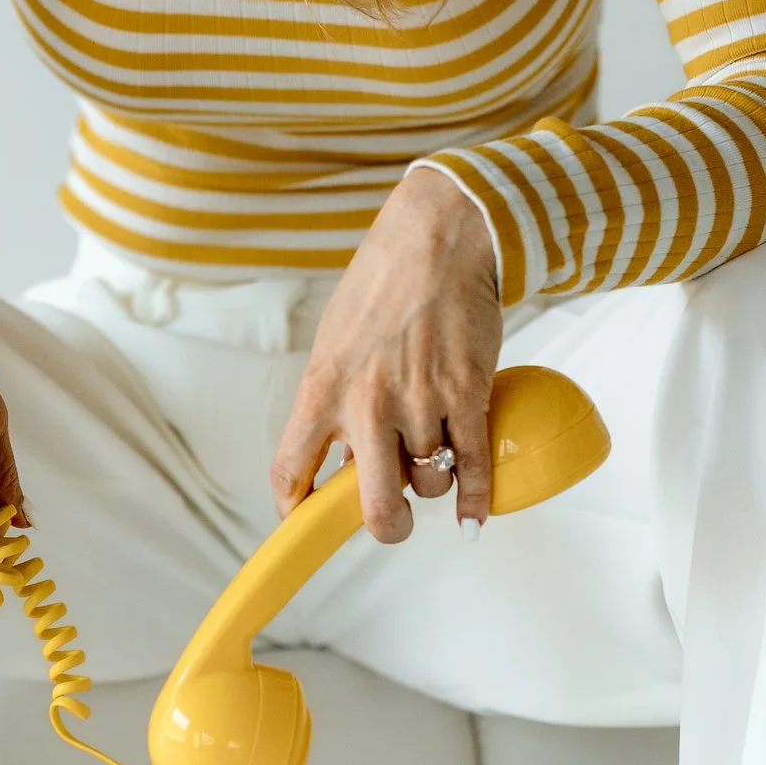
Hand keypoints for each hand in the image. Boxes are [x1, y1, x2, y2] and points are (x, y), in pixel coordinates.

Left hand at [272, 168, 500, 542]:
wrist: (438, 238)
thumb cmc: (382, 287)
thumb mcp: (334, 345)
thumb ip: (334, 402)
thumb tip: (344, 457)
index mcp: (321, 390)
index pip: (290, 471)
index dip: (295, 509)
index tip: (305, 519)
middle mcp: (366, 405)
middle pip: (374, 506)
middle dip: (385, 526)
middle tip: (390, 522)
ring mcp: (420, 403)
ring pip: (428, 482)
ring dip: (432, 480)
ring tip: (433, 451)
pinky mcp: (467, 395)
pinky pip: (472, 467)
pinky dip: (475, 499)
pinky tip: (472, 516)